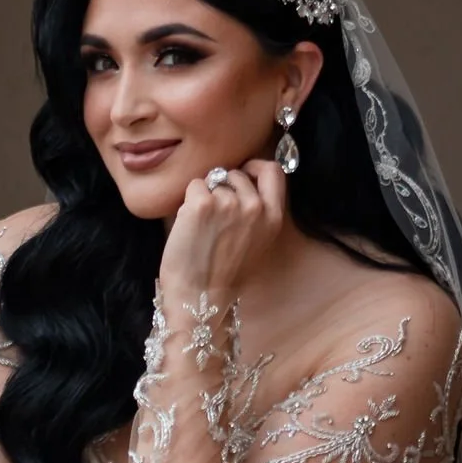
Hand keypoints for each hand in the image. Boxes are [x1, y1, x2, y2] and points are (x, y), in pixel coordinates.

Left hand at [158, 155, 286, 305]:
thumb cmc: (224, 273)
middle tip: (213, 213)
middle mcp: (255, 206)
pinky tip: (190, 225)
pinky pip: (194, 186)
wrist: (200, 295)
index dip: (256, 167)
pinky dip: (188, 200)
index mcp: (273, 217)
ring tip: (202, 225)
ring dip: (205, 195)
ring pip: (212, 180)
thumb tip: (244, 183)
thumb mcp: (258, 242)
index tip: (243, 173)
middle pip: (236, 174)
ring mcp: (229, 202)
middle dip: (222, 186)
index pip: (273, 171)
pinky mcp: (202, 203)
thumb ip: (258, 212)